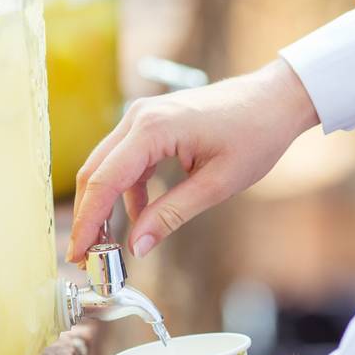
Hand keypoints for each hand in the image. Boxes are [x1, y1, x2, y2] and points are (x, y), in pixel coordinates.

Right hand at [66, 59, 319, 262]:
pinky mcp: (151, 123)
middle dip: (88, 216)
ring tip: (108, 242)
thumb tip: (136, 247)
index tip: (78, 253)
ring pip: (106, 167)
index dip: (87, 221)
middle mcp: (138, 117)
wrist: (276, 99)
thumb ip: (171, 215)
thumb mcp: (216, 185)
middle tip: (85, 255)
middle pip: (95, 172)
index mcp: (153, 129)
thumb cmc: (255, 136)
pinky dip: (125, 190)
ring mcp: (142, 117)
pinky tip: (139, 216)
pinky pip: (125, 161)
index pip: (104, 181)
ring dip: (104, 204)